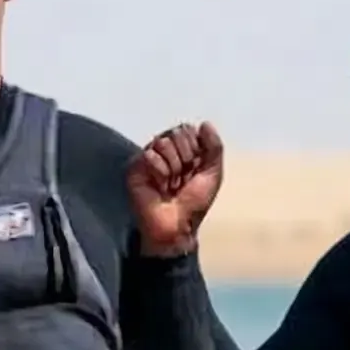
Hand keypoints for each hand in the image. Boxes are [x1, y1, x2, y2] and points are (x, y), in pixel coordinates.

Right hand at [127, 122, 223, 255]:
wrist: (177, 225)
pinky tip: (159, 187)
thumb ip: (214, 147)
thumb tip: (205, 124)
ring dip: (174, 167)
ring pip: (163, 142)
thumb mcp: (212, 173)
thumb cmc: (194, 203)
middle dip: (186, 157)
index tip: (195, 170)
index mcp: (182, 150)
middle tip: (183, 179)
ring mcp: (149, 159)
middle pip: (176, 133)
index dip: (195, 148)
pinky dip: (160, 172)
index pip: (187, 130)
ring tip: (171, 184)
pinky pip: (149, 155)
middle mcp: (164, 151)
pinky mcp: (135, 168)